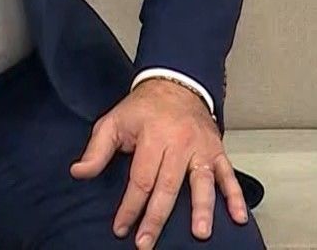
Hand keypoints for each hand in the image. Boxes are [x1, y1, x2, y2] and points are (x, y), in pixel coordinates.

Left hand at [71, 78, 249, 246]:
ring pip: (202, 182)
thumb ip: (97, 149)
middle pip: (168, 186)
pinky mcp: (217, 151)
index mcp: (153, 136)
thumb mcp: (114, 121)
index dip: (130, 206)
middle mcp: (180, 143)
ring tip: (199, 233)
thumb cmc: (144, 108)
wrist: (178, 83)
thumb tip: (78, 172)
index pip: (141, 179)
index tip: (121, 228)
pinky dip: (235, 196)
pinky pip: (228, 175)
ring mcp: (202, 148)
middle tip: (147, 243)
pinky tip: (238, 216)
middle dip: (156, 218)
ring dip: (201, 209)